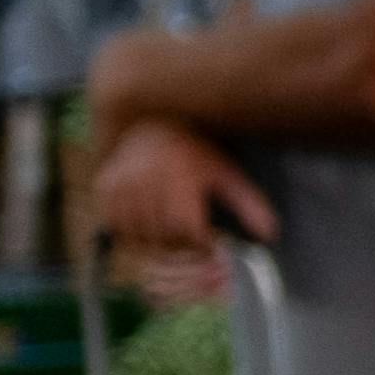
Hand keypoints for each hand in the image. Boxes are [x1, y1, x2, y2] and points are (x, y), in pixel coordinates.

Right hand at [84, 115, 267, 288]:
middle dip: (182, 247)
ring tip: (173, 232)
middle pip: (163, 236)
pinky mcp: (104, 188)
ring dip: (158, 245)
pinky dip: (133, 236)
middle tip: (193, 241)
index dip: (200, 242)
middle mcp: (145, 179)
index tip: (211, 241)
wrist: (155, 128)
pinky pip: (117, 228)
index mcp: (178, 176)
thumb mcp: (228, 175)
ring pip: (138, 237)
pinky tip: (150, 225)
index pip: (186, 227)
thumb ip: (249, 204)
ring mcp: (121, 184)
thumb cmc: (197, 156)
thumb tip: (270, 234)